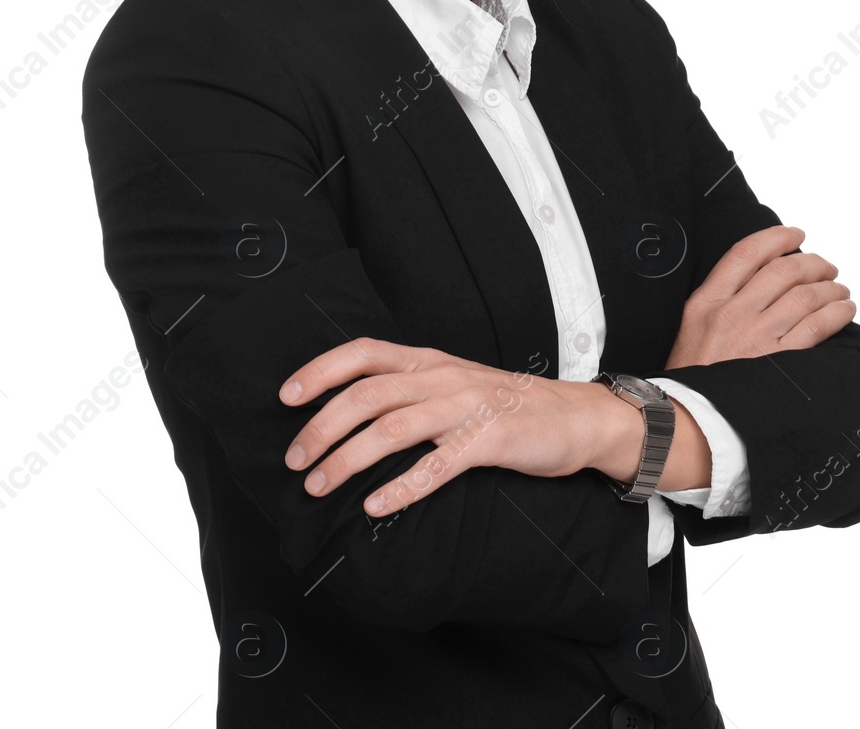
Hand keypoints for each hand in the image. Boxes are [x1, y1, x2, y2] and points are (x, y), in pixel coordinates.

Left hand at [278, 338, 619, 518]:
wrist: (573, 417)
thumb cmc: (503, 404)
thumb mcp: (452, 381)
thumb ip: (407, 387)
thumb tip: (345, 410)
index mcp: (428, 360)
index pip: (363, 353)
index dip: (320, 371)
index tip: (287, 397)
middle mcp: (441, 377)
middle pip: (367, 395)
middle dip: (322, 427)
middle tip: (295, 461)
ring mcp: (465, 408)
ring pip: (392, 428)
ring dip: (348, 459)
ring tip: (319, 486)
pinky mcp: (488, 442)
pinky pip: (437, 465)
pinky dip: (402, 487)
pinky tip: (376, 506)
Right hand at [664, 224, 853, 369]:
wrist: (690, 420)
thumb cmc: (691, 376)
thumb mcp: (690, 328)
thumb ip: (718, 302)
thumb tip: (757, 280)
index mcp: (707, 302)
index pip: (747, 253)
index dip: (777, 238)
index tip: (795, 235)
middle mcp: (732, 314)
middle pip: (783, 270)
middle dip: (813, 262)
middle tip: (826, 266)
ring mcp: (756, 338)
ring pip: (805, 296)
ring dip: (830, 287)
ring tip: (840, 289)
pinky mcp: (779, 362)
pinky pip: (817, 327)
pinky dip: (837, 313)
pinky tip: (845, 311)